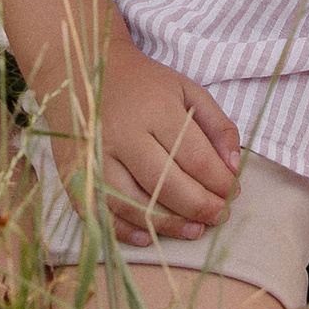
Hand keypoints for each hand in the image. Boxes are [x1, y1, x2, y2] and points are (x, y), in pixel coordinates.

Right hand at [49, 34, 241, 246]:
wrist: (80, 71)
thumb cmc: (142, 85)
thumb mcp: (187, 90)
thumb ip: (217, 125)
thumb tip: (234, 167)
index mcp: (155, 109)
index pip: (195, 158)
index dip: (219, 182)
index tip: (233, 192)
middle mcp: (122, 135)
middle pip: (165, 184)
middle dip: (199, 207)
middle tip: (220, 216)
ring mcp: (94, 157)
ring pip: (133, 204)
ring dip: (168, 225)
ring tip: (194, 230)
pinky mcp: (74, 174)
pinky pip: (99, 212)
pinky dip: (123, 230)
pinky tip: (148, 236)